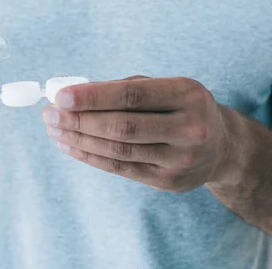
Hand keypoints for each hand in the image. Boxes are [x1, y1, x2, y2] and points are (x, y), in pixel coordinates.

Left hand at [42, 77, 241, 191]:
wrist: (221, 147)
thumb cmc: (181, 108)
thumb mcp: (163, 88)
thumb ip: (122, 88)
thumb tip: (73, 93)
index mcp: (187, 94)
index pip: (133, 95)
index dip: (94, 96)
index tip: (61, 96)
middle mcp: (190, 128)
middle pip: (124, 126)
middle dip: (80, 121)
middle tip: (50, 115)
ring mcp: (181, 159)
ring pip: (119, 151)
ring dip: (80, 140)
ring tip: (54, 130)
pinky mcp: (170, 182)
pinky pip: (122, 169)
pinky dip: (91, 157)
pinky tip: (70, 147)